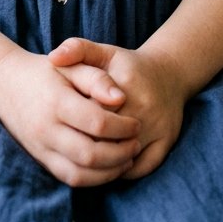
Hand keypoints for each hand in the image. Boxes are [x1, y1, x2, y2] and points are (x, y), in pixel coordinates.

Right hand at [0, 46, 140, 186]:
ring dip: (109, 172)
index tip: (136, 124)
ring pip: (80, 174)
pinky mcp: (40, 160)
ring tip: (128, 159)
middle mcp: (46, 129)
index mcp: (56, 102)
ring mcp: (41, 148)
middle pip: (91, 154)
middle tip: (137, 144)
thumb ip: (97, 78)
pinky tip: (109, 168)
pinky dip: (93, 179)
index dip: (123, 127)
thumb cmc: (45, 71)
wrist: (6, 84)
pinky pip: (69, 179)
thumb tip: (121, 98)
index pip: (97, 123)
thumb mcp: (71, 65)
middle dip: (120, 153)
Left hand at [48, 38, 185, 179]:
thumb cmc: (128, 66)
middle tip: (73, 143)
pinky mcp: (166, 142)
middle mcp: (143, 106)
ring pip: (123, 155)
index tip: (67, 123)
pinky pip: (141, 167)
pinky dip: (123, 171)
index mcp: (123, 84)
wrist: (169, 74)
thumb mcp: (104, 52)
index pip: (91, 112)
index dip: (76, 121)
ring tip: (87, 156)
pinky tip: (109, 165)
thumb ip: (77, 49)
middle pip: (106, 136)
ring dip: (104, 161)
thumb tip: (52, 57)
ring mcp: (157, 126)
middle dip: (87, 142)